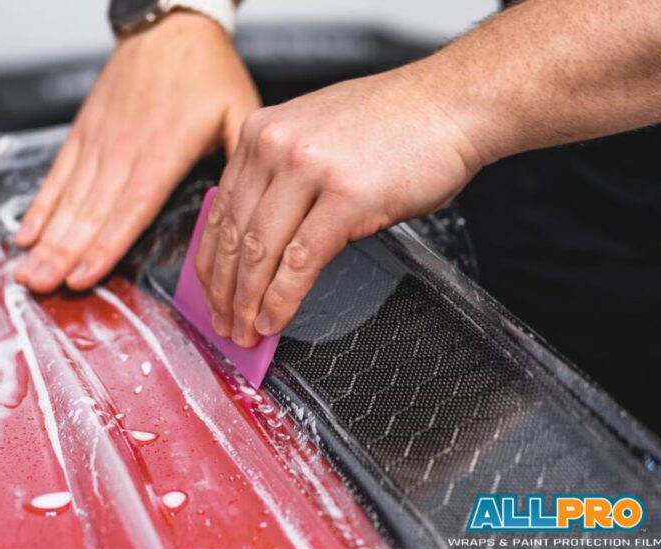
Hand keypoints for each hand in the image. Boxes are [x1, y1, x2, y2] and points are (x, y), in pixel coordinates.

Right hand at [14, 10, 258, 291]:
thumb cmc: (208, 70)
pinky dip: (41, 206)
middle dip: (62, 255)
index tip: (82, 278)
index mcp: (164, 152)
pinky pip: (58, 175)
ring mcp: (99, 141)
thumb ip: (238, 163)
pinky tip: (26, 234)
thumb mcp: (240, 113)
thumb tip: (242, 213)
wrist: (171, 24)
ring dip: (46, 239)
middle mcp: (125, 150)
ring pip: (68, 199)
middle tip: (37, 288)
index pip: (130, 210)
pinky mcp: (84, 131)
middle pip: (90, 213)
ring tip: (25, 272)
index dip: (104, 247)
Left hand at [196, 66, 486, 347]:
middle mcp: (274, 146)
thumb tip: (253, 240)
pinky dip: (283, 298)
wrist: (451, 104)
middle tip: (225, 325)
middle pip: (233, 236)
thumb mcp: (314, 136)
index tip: (209, 296)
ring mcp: (308, 169)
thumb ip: (278, 177)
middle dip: (224, 292)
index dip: (209, 264)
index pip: (219, 211)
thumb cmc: (393, 126)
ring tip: (247, 332)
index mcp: (260, 132)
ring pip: (260, 252)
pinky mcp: (345, 196)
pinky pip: (301, 261)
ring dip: (248, 302)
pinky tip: (275, 319)